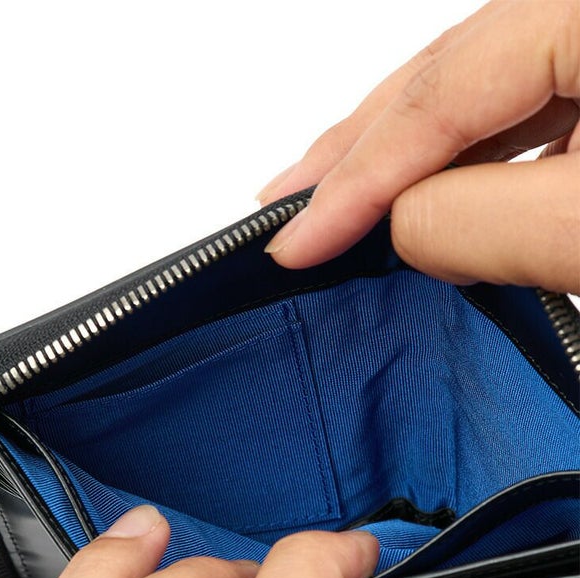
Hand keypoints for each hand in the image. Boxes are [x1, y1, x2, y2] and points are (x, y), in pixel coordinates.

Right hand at [258, 0, 579, 293]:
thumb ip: (469, 222)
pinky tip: (421, 187)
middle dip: (354, 153)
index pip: (436, 97)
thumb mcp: (577, 231)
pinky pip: (514, 109)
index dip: (351, 182)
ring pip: (472, 92)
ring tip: (331, 195)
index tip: (292, 246)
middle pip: (441, 76)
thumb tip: (400, 223)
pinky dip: (460, 158)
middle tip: (282, 205)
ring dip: (400, 155)